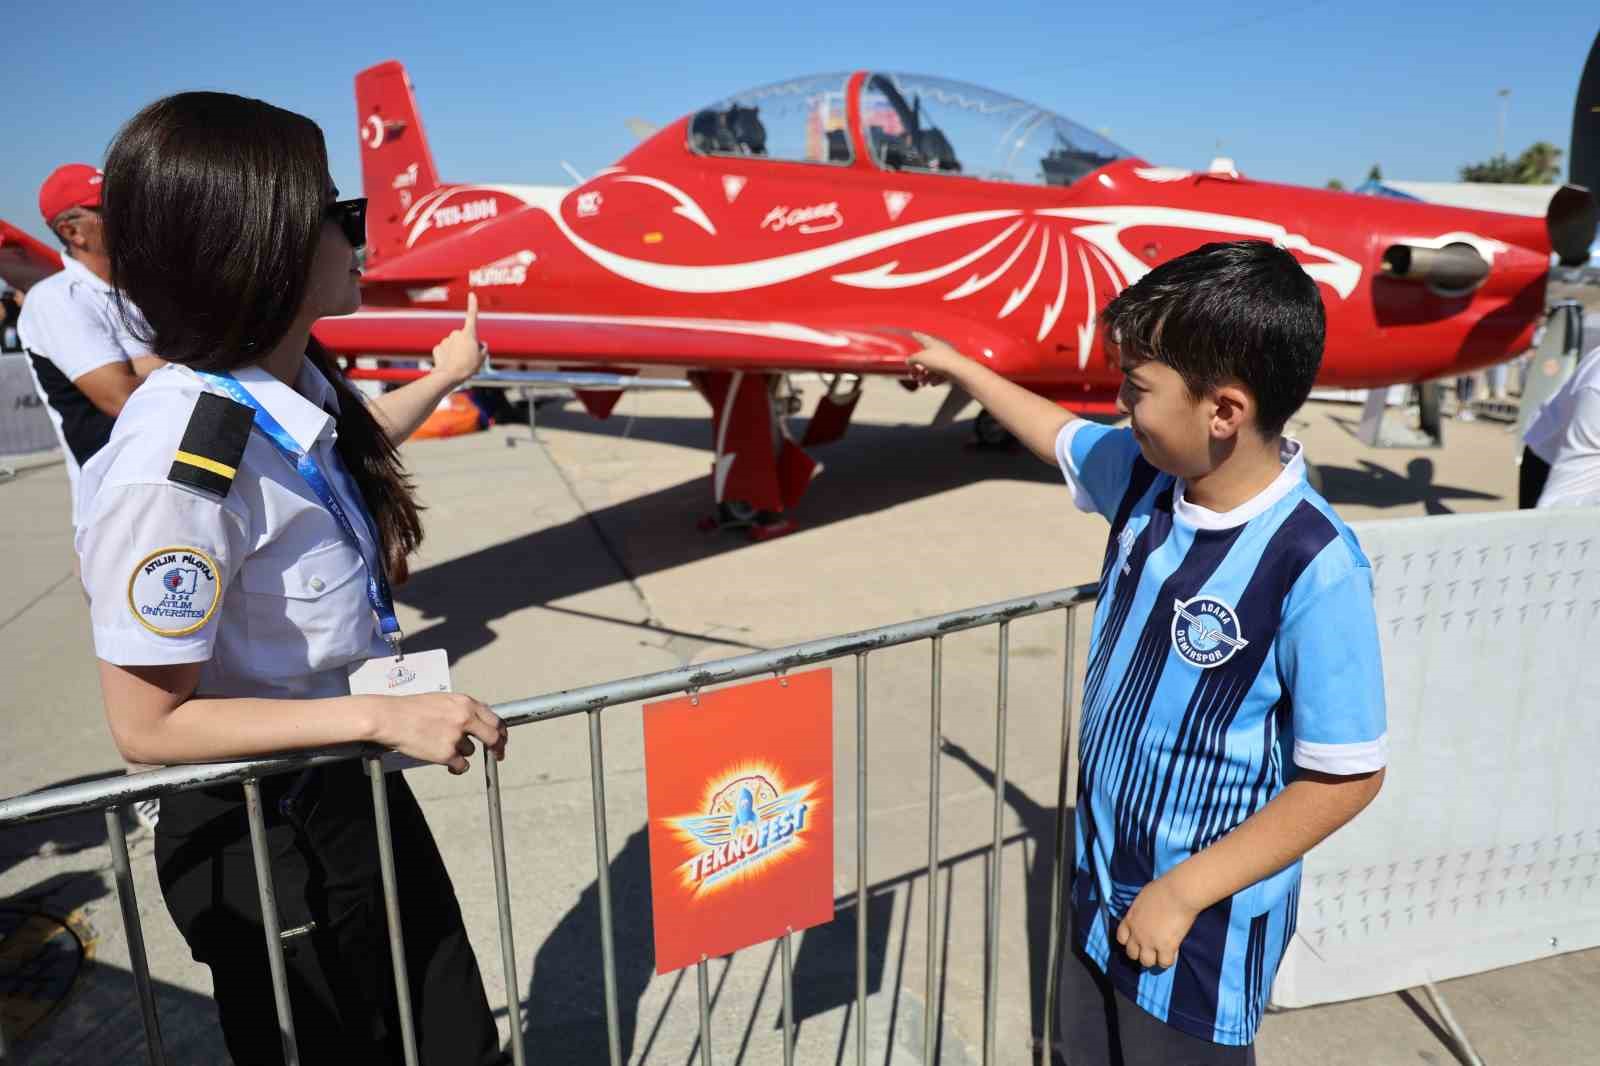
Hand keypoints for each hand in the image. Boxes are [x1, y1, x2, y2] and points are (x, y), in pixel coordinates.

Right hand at [372, 691, 507, 773]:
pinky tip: (446, 764)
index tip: (502, 739)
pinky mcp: (446, 754)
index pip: (495, 719)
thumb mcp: (443, 700)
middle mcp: (465, 718)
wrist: (390, 718)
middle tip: (498, 755)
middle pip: (493, 737)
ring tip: (440, 746)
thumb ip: (463, 709)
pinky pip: (461, 766)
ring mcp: (456, 737)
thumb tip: (479, 722)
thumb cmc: (411, 709)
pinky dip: (456, 768)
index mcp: (466, 703)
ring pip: (470, 751)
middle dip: (498, 748)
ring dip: (461, 753)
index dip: (501, 732)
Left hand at [430, 293, 485, 386]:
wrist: (450, 375)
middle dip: (466, 345)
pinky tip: (449, 364)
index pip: (472, 316)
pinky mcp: (437, 347)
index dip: (472, 305)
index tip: (471, 294)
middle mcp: (456, 333)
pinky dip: (447, 356)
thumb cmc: (468, 367)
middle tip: (469, 358)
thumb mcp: (482, 358)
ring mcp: (446, 340)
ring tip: (459, 363)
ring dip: (457, 351)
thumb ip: (483, 348)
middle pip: (463, 337)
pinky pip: (445, 350)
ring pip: (453, 344)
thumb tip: (480, 345)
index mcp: (469, 334)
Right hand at [905, 330, 966, 385]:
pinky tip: (932, 383)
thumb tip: (908, 361)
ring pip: (932, 368)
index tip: (913, 333)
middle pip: (925, 357)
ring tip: (922, 382)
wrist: (958, 370)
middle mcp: (939, 350)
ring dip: (925, 376)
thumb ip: (912, 359)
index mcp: (932, 343)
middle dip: (918, 367)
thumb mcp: (920, 358)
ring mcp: (945, 359)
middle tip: (913, 374)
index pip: (922, 337)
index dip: (916, 335)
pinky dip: (934, 379)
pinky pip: (939, 374)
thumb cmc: (941, 360)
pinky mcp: (950, 369)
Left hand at [1116, 876, 1199, 969]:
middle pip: (1132, 954)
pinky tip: (1174, 952)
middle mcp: (1137, 934)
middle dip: (1141, 953)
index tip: (1138, 940)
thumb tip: (1146, 914)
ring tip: (1162, 953)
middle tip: (1152, 949)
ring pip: (1146, 962)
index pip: (1121, 939)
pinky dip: (1169, 960)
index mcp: (1130, 920)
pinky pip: (1165, 963)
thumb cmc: (1163, 889)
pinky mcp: (1166, 947)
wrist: (1177, 893)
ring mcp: (1150, 942)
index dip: (1129, 941)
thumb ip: (1141, 911)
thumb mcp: (1143, 899)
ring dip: (1154, 959)